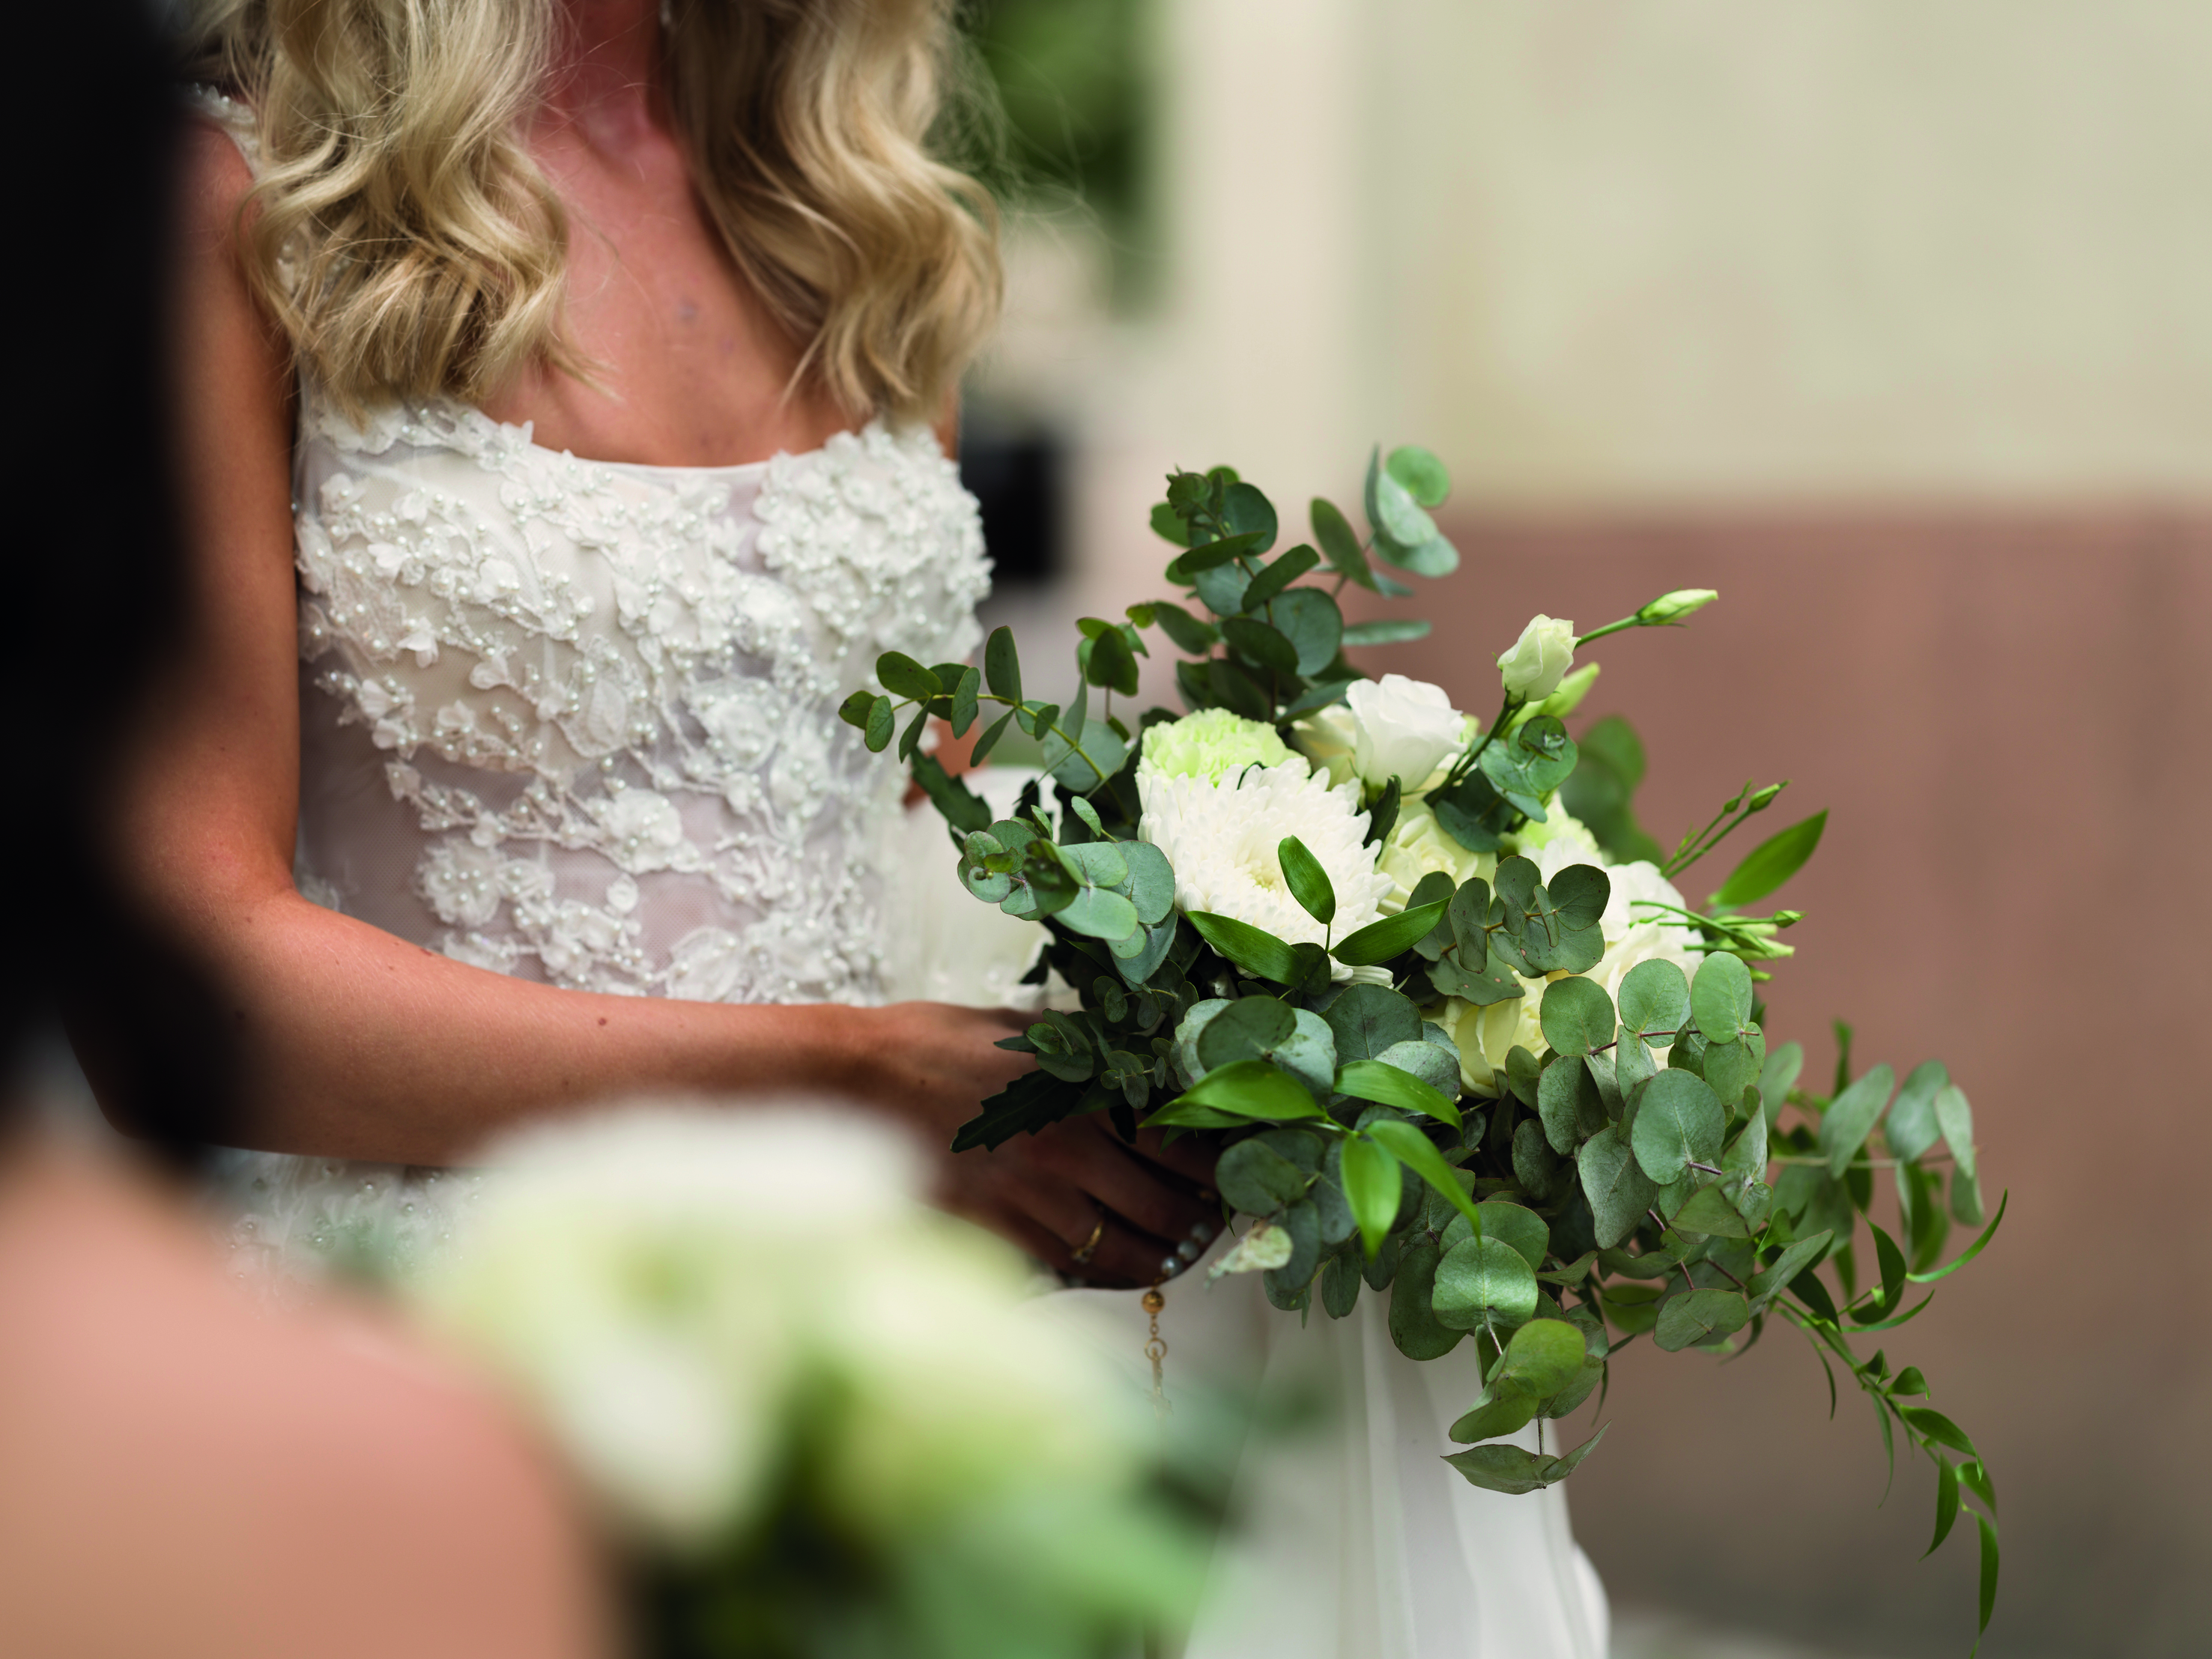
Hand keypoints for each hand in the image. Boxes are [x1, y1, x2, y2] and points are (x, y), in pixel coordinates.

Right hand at [845, 1002, 1220, 1288]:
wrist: (852, 1081)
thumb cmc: (934, 1044)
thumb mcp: (1023, 1032)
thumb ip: (1084, 1055)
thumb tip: (1140, 1070)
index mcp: (1083, 1091)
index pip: (1180, 1145)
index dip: (1216, 1172)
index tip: (1231, 1180)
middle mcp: (1067, 1149)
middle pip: (1163, 1210)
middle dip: (1197, 1226)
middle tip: (1210, 1227)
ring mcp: (1029, 1197)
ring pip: (1120, 1253)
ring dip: (1156, 1259)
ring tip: (1173, 1257)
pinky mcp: (992, 1233)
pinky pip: (1063, 1269)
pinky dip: (1093, 1273)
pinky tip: (1104, 1266)